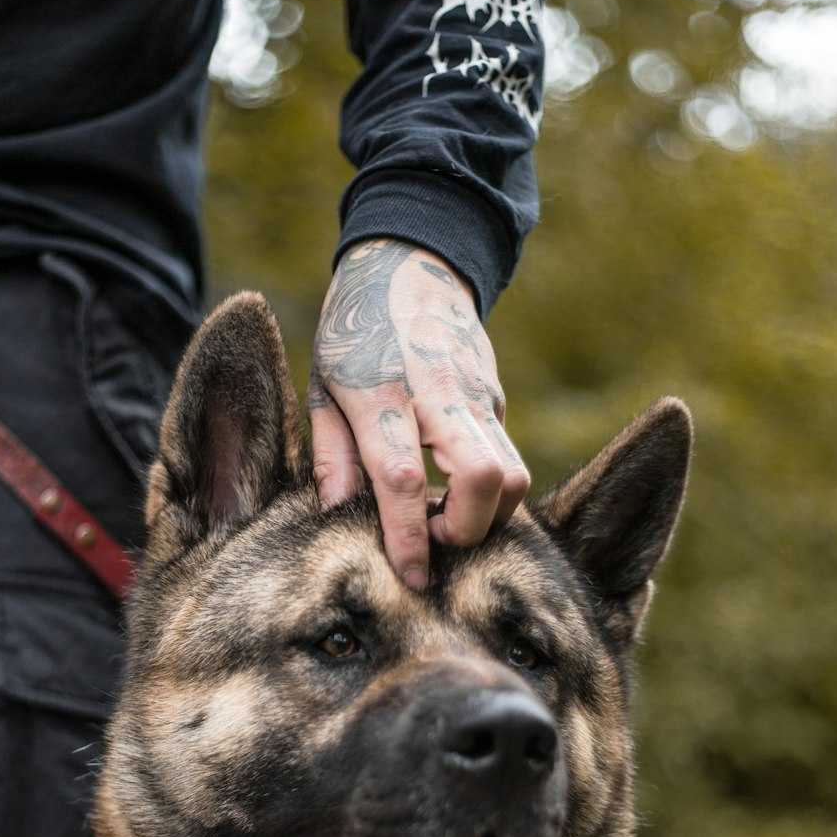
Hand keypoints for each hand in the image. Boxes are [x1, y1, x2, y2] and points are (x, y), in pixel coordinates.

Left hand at [308, 239, 529, 588]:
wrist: (409, 260)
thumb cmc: (352, 330)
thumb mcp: (323, 385)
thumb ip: (330, 454)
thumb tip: (335, 515)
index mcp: (380, 393)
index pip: (403, 479)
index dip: (410, 537)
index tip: (412, 576)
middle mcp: (437, 394)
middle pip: (485, 480)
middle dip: (468, 529)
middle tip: (434, 537)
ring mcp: (476, 393)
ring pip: (514, 474)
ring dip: (487, 514)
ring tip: (445, 517)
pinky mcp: (496, 396)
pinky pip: (508, 456)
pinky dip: (490, 488)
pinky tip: (455, 489)